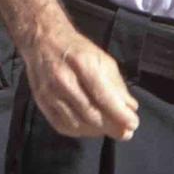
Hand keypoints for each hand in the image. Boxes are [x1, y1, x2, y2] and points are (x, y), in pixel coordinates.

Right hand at [26, 24, 139, 139]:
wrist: (43, 41)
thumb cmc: (78, 50)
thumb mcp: (103, 59)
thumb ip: (116, 85)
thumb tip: (130, 108)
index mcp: (83, 63)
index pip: (103, 95)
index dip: (119, 114)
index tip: (133, 124)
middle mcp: (64, 79)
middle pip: (90, 113)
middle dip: (111, 127)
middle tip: (125, 133)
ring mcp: (49, 92)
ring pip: (76, 122)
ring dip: (97, 131)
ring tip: (110, 130)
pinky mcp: (41, 102)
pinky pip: (61, 125)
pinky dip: (79, 131)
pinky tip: (90, 129)